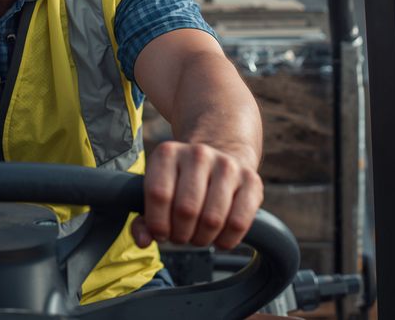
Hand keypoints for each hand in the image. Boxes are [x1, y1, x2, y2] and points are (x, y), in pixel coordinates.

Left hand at [132, 141, 262, 250]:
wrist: (219, 158)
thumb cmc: (181, 184)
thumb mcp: (157, 191)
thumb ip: (143, 219)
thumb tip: (142, 241)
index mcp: (168, 153)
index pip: (158, 194)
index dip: (158, 223)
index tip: (161, 233)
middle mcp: (198, 154)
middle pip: (186, 210)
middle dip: (180, 235)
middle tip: (181, 236)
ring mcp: (227, 165)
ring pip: (213, 220)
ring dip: (202, 239)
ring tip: (198, 235)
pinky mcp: (252, 181)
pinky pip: (239, 223)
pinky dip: (226, 240)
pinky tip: (218, 236)